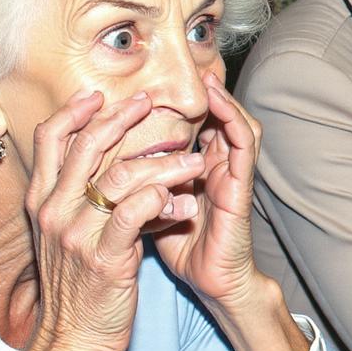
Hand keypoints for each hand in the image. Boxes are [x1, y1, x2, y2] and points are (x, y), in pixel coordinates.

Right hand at [25, 89, 202, 350]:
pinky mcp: (105, 257)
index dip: (76, 112)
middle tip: (151, 102)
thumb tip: (104, 165)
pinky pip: (133, 213)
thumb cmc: (78, 285)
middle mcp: (55, 211)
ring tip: (194, 158)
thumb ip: (79, 199)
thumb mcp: (67, 236)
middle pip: (86, 147)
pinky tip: (181, 198)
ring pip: (118, 177)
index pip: (51, 141)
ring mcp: (77, 234)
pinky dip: (161, 198)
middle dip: (121, 118)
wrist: (72, 338)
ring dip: (162, 162)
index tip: (101, 95)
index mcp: (43, 202)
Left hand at [148, 73, 267, 309]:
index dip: (182, 103)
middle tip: (189, 68)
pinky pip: (244, 144)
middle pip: (216, 117)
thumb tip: (107, 162)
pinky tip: (219, 104)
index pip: (192, 124)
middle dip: (203, 92)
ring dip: (223, 98)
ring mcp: (232, 173)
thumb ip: (138, 181)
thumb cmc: (182, 247)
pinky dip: (233, 119)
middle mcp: (216, 166)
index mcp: (195, 169)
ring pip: (235, 122)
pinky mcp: (242, 185)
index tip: (157, 84)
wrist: (212, 282)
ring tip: (207, 77)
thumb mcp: (151, 206)